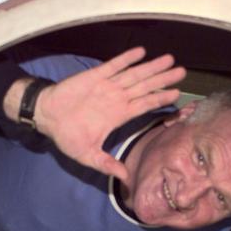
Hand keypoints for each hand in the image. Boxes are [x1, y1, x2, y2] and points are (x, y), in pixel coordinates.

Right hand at [34, 47, 185, 180]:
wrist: (47, 117)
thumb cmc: (67, 136)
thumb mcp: (88, 155)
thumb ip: (106, 164)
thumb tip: (125, 178)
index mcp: (119, 115)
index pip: (145, 105)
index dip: (161, 99)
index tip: (178, 94)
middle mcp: (117, 99)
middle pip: (146, 87)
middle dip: (164, 79)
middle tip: (182, 71)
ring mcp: (108, 86)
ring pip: (134, 75)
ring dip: (151, 67)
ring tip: (170, 59)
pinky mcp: (95, 76)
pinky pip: (114, 65)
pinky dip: (126, 59)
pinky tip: (141, 52)